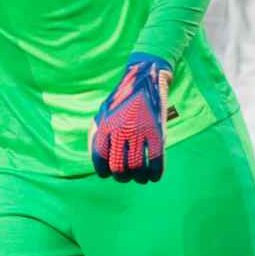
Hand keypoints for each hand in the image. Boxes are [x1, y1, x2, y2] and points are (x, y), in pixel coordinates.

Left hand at [90, 53, 171, 182]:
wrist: (145, 78)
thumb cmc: (123, 99)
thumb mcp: (103, 112)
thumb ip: (97, 134)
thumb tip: (99, 162)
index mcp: (105, 124)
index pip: (100, 157)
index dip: (102, 170)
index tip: (107, 174)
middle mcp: (121, 129)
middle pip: (119, 166)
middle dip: (121, 176)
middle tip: (124, 176)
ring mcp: (140, 130)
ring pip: (137, 167)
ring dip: (138, 178)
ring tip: (139, 177)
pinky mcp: (158, 131)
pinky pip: (156, 160)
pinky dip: (155, 173)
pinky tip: (154, 176)